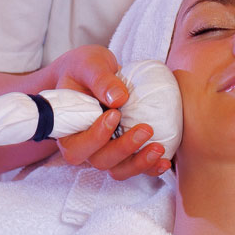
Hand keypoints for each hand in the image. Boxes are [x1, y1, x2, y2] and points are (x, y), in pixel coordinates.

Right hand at [52, 45, 171, 179]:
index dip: (95, 138)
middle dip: (124, 149)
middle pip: (100, 160)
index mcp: (69, 129)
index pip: (76, 147)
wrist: (96, 72)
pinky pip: (135, 165)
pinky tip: (166, 161)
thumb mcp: (89, 65)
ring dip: (139, 163)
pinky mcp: (124, 149)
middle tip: (146, 129)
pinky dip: (151, 166)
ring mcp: (106, 149)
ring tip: (159, 148)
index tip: (114, 115)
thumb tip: (119, 98)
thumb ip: (100, 79)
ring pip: (118, 168)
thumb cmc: (85, 68)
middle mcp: (86, 145)